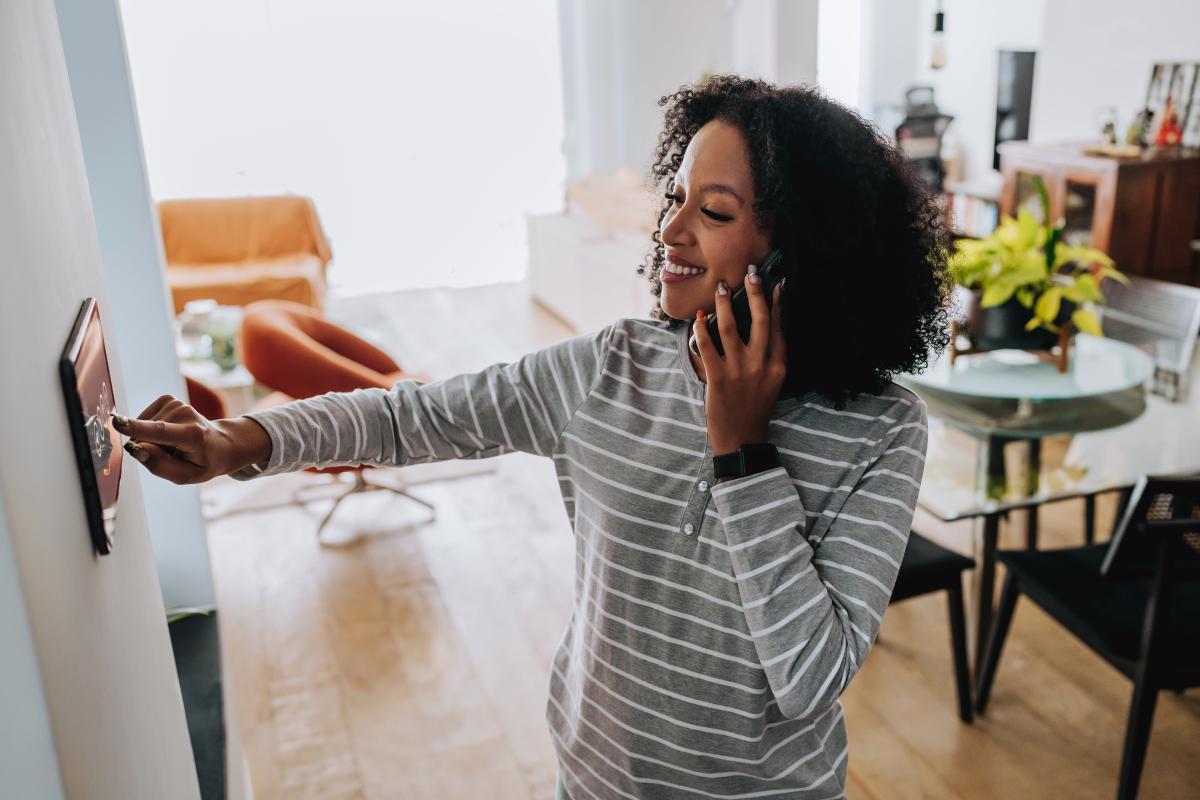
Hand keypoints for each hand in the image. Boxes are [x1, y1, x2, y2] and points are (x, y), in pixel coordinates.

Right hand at [113, 394, 270, 484]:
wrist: (221, 444)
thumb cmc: (203, 462)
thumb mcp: (186, 475)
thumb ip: (160, 466)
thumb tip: (136, 449)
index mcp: (192, 435)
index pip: (160, 431)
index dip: (137, 428)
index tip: (117, 422)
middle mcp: (184, 414)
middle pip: (146, 437)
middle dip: (151, 449)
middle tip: (175, 453)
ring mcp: (176, 404)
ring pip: (143, 429)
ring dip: (153, 440)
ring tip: (175, 443)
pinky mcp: (167, 400)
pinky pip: (144, 420)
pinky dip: (151, 430)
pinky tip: (169, 433)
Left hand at [692, 266, 786, 456]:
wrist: (741, 438)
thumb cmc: (755, 408)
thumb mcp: (772, 381)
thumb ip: (771, 356)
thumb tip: (768, 325)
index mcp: (778, 366)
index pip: (779, 327)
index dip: (777, 304)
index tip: (775, 283)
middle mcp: (762, 365)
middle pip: (761, 321)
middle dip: (755, 294)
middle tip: (750, 274)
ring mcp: (739, 371)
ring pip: (731, 328)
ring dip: (725, 304)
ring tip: (721, 287)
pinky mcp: (718, 379)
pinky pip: (707, 346)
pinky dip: (702, 329)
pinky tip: (700, 318)